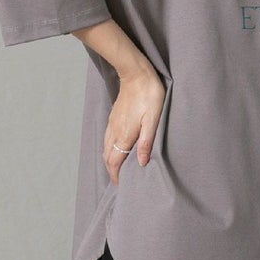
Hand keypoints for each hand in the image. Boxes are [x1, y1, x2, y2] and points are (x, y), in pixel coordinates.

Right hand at [104, 68, 166, 184]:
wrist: (136, 74)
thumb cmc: (149, 95)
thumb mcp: (153, 119)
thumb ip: (146, 142)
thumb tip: (142, 163)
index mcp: (124, 135)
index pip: (115, 162)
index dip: (116, 176)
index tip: (121, 185)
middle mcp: (115, 132)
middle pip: (107, 157)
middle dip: (111, 171)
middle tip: (119, 180)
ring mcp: (112, 124)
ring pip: (106, 148)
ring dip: (110, 160)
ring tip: (118, 168)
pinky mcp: (113, 118)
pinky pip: (107, 139)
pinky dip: (110, 149)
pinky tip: (117, 149)